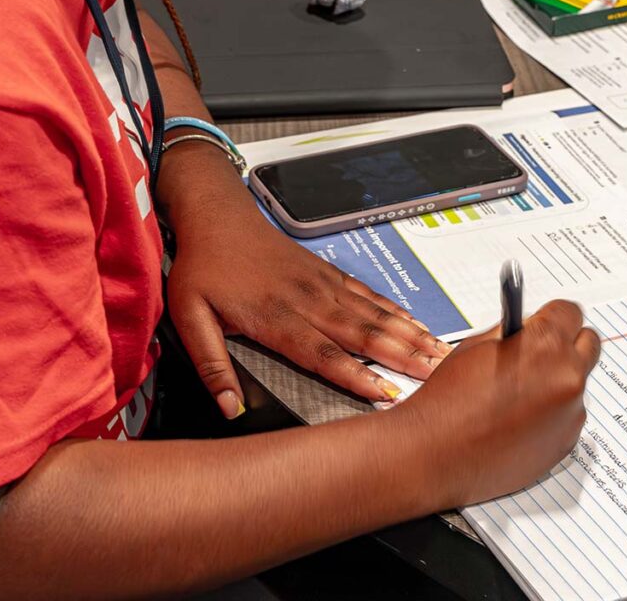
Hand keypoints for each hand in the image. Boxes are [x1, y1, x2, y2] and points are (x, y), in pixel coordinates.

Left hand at [167, 206, 451, 418]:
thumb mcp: (190, 319)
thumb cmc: (203, 267)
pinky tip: (412, 322)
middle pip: (361, 333)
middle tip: (435, 375)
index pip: (322, 353)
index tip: (385, 393)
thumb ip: (211, 365)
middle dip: (400, 355)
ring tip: (437, 352)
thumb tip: (228, 408)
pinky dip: (392, 309)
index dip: (355, 375)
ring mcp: (321, 283)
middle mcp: (306, 299)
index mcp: (275, 316)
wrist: (217, 217)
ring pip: (371, 313)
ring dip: (406, 333)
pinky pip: (366, 293)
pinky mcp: (326, 272)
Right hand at [395, 300, 600, 508]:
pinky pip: (569, 415)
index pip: (570, 311)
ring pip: (577, 382)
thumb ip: (515, 334)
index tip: (545, 321)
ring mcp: (571, 413)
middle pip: (588, 343)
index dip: (552, 315)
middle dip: (566, 342)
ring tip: (520, 393)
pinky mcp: (567, 443)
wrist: (439, 452)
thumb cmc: (451, 399)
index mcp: (546, 345)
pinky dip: (552, 412)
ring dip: (558, 380)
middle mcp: (567, 377)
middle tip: (541, 351)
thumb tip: (531, 330)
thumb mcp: (479, 345)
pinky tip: (520, 418)